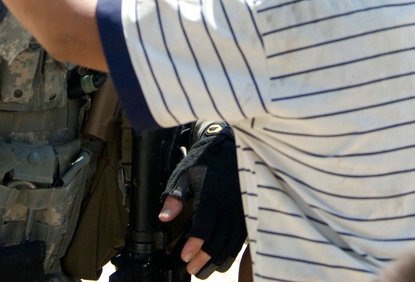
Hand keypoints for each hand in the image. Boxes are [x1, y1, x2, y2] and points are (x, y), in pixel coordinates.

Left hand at [161, 123, 245, 278]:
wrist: (232, 145)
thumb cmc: (206, 158)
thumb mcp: (186, 172)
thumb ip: (176, 196)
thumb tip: (165, 217)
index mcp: (212, 194)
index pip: (204, 226)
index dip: (194, 245)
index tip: (184, 257)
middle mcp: (230, 203)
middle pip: (219, 239)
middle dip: (204, 257)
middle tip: (191, 268)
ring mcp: (242, 208)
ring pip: (231, 242)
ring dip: (217, 259)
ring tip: (203, 270)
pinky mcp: (249, 210)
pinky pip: (241, 237)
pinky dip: (231, 252)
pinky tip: (221, 260)